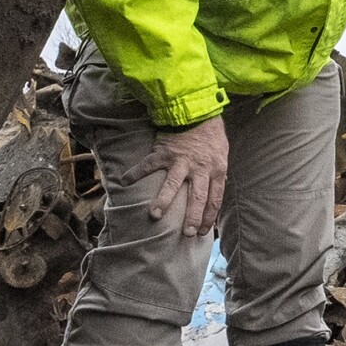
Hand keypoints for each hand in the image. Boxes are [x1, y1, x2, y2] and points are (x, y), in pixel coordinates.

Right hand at [121, 116, 228, 235]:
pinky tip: (124, 181)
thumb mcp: (221, 156)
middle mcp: (200, 168)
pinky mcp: (165, 152)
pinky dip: (136, 173)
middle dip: (192, 217)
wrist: (198, 111)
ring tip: (154, 215)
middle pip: (198, 197)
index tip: (202, 232)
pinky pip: (148, 164)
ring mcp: (181, 161)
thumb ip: (216, 175)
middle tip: (187, 234)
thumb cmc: (211, 137)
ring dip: (164, 201)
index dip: (208, 217)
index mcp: (216, 170)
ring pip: (173, 184)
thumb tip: (212, 196)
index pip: (214, 199)